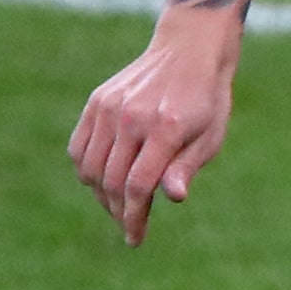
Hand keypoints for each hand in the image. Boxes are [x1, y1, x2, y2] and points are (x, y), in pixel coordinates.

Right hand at [71, 4, 246, 245]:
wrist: (188, 51)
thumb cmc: (206, 100)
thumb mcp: (211, 135)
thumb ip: (186, 167)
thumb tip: (172, 198)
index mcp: (167, 129)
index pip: (138, 186)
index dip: (134, 219)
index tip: (135, 239)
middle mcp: (133, 118)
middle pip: (112, 182)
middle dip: (119, 212)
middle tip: (129, 224)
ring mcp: (110, 108)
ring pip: (90, 169)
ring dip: (101, 195)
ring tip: (118, 205)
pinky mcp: (96, 102)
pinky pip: (79, 148)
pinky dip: (86, 170)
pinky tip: (102, 181)